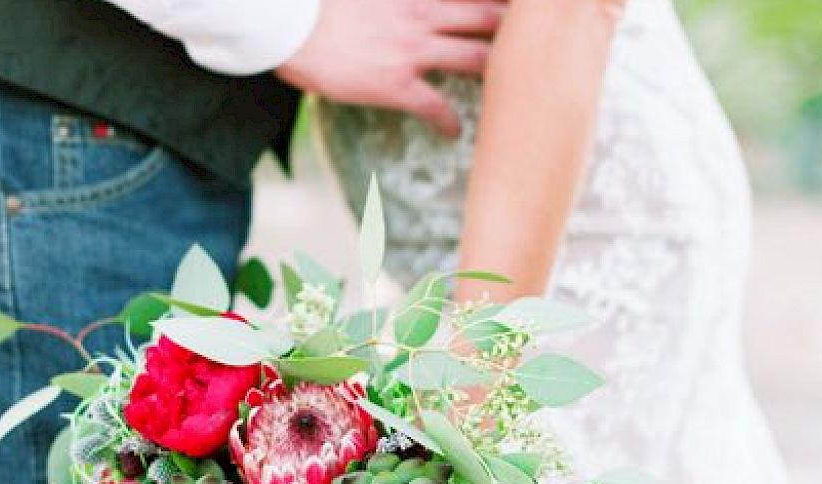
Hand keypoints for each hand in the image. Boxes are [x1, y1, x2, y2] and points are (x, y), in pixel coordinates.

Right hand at [276, 0, 506, 136]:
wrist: (287, 25)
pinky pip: (436, 106)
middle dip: (516, 32)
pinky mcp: (394, 83)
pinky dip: (450, 122)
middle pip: (490, 19)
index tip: (518, 11)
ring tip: (509, 93)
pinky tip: (455, 133)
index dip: (503, 3)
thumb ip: (394, 2)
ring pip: (478, 58)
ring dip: (499, 75)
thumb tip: (398, 8)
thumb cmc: (317, 7)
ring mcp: (412, 50)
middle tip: (534, 46)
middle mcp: (423, 15)